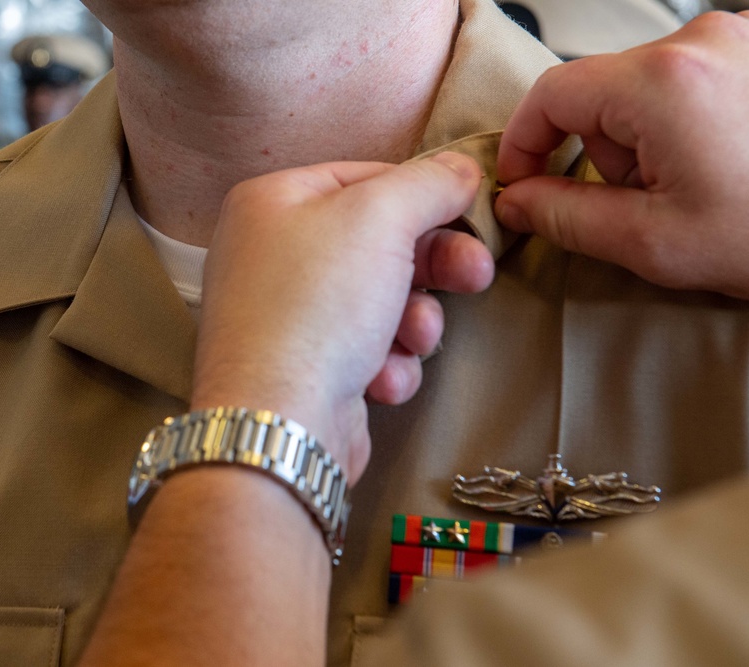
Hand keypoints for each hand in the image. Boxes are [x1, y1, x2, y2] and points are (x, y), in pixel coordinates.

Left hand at [192, 154, 493, 482]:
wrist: (281, 423)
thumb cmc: (320, 304)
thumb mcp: (379, 219)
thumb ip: (427, 184)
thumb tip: (462, 168)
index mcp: (272, 202)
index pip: (364, 178)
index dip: (423, 194)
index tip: (472, 212)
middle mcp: (271, 254)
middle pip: (377, 242)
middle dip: (433, 264)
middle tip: (476, 276)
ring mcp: (287, 315)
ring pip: (381, 300)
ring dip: (413, 322)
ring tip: (413, 340)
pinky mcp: (307, 369)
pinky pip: (365, 350)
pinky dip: (385, 363)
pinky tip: (379, 381)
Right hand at [496, 11, 748, 300]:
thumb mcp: (653, 241)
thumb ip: (565, 216)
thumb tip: (516, 200)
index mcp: (662, 82)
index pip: (551, 94)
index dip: (523, 142)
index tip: (522, 182)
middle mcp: (702, 41)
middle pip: (603, 92)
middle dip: (605, 152)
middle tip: (647, 204)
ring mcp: (743, 38)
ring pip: (649, 87)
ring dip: (651, 140)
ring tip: (700, 186)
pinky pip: (695, 78)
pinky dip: (690, 122)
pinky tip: (725, 163)